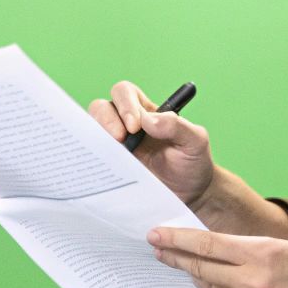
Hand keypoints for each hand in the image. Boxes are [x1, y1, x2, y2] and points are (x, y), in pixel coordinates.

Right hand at [89, 80, 215, 207]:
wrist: (191, 195)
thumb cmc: (193, 162)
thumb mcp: (195, 141)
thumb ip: (177, 126)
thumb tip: (148, 120)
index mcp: (146, 112)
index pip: (125, 93)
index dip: (125, 104)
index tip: (136, 126)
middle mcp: (126, 125)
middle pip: (101, 107)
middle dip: (107, 120)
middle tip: (120, 140)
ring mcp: (116, 146)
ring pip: (92, 130)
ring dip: (98, 137)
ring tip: (113, 153)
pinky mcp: (111, 166)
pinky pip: (94, 158)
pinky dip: (93, 159)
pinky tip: (104, 168)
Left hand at [148, 226, 287, 287]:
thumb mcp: (283, 248)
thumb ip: (246, 249)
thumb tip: (209, 250)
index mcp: (262, 255)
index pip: (207, 245)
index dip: (177, 240)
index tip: (156, 235)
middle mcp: (255, 283)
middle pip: (202, 269)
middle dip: (176, 258)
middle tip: (159, 250)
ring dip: (201, 280)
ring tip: (195, 269)